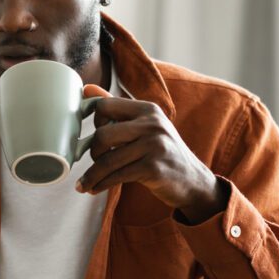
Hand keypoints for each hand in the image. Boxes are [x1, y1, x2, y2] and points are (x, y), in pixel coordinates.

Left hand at [76, 84, 228, 222]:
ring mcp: (154, 145)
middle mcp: (152, 124)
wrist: (193, 180)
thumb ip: (118, 109)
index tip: (95, 136)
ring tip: (85, 184)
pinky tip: (95, 189)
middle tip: (94, 162)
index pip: (104, 106)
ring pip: (107, 160)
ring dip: (92, 175)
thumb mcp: (146, 126)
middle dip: (92, 152)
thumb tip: (87, 89)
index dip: (94, 122)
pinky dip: (102, 184)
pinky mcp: (153, 168)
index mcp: (147, 109)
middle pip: (102, 135)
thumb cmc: (163, 152)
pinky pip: (117, 176)